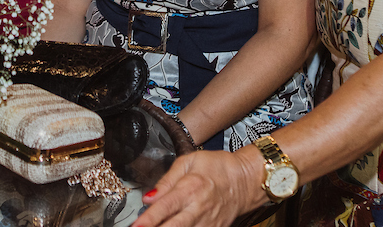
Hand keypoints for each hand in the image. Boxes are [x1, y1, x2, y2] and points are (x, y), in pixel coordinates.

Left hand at [135, 148, 266, 226]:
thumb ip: (167, 180)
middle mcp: (198, 209)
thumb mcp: (190, 161)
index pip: (165, 207)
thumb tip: (148, 197)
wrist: (246, 180)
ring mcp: (207, 224)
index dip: (148, 219)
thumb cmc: (217, 167)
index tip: (136, 226)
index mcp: (190, 188)